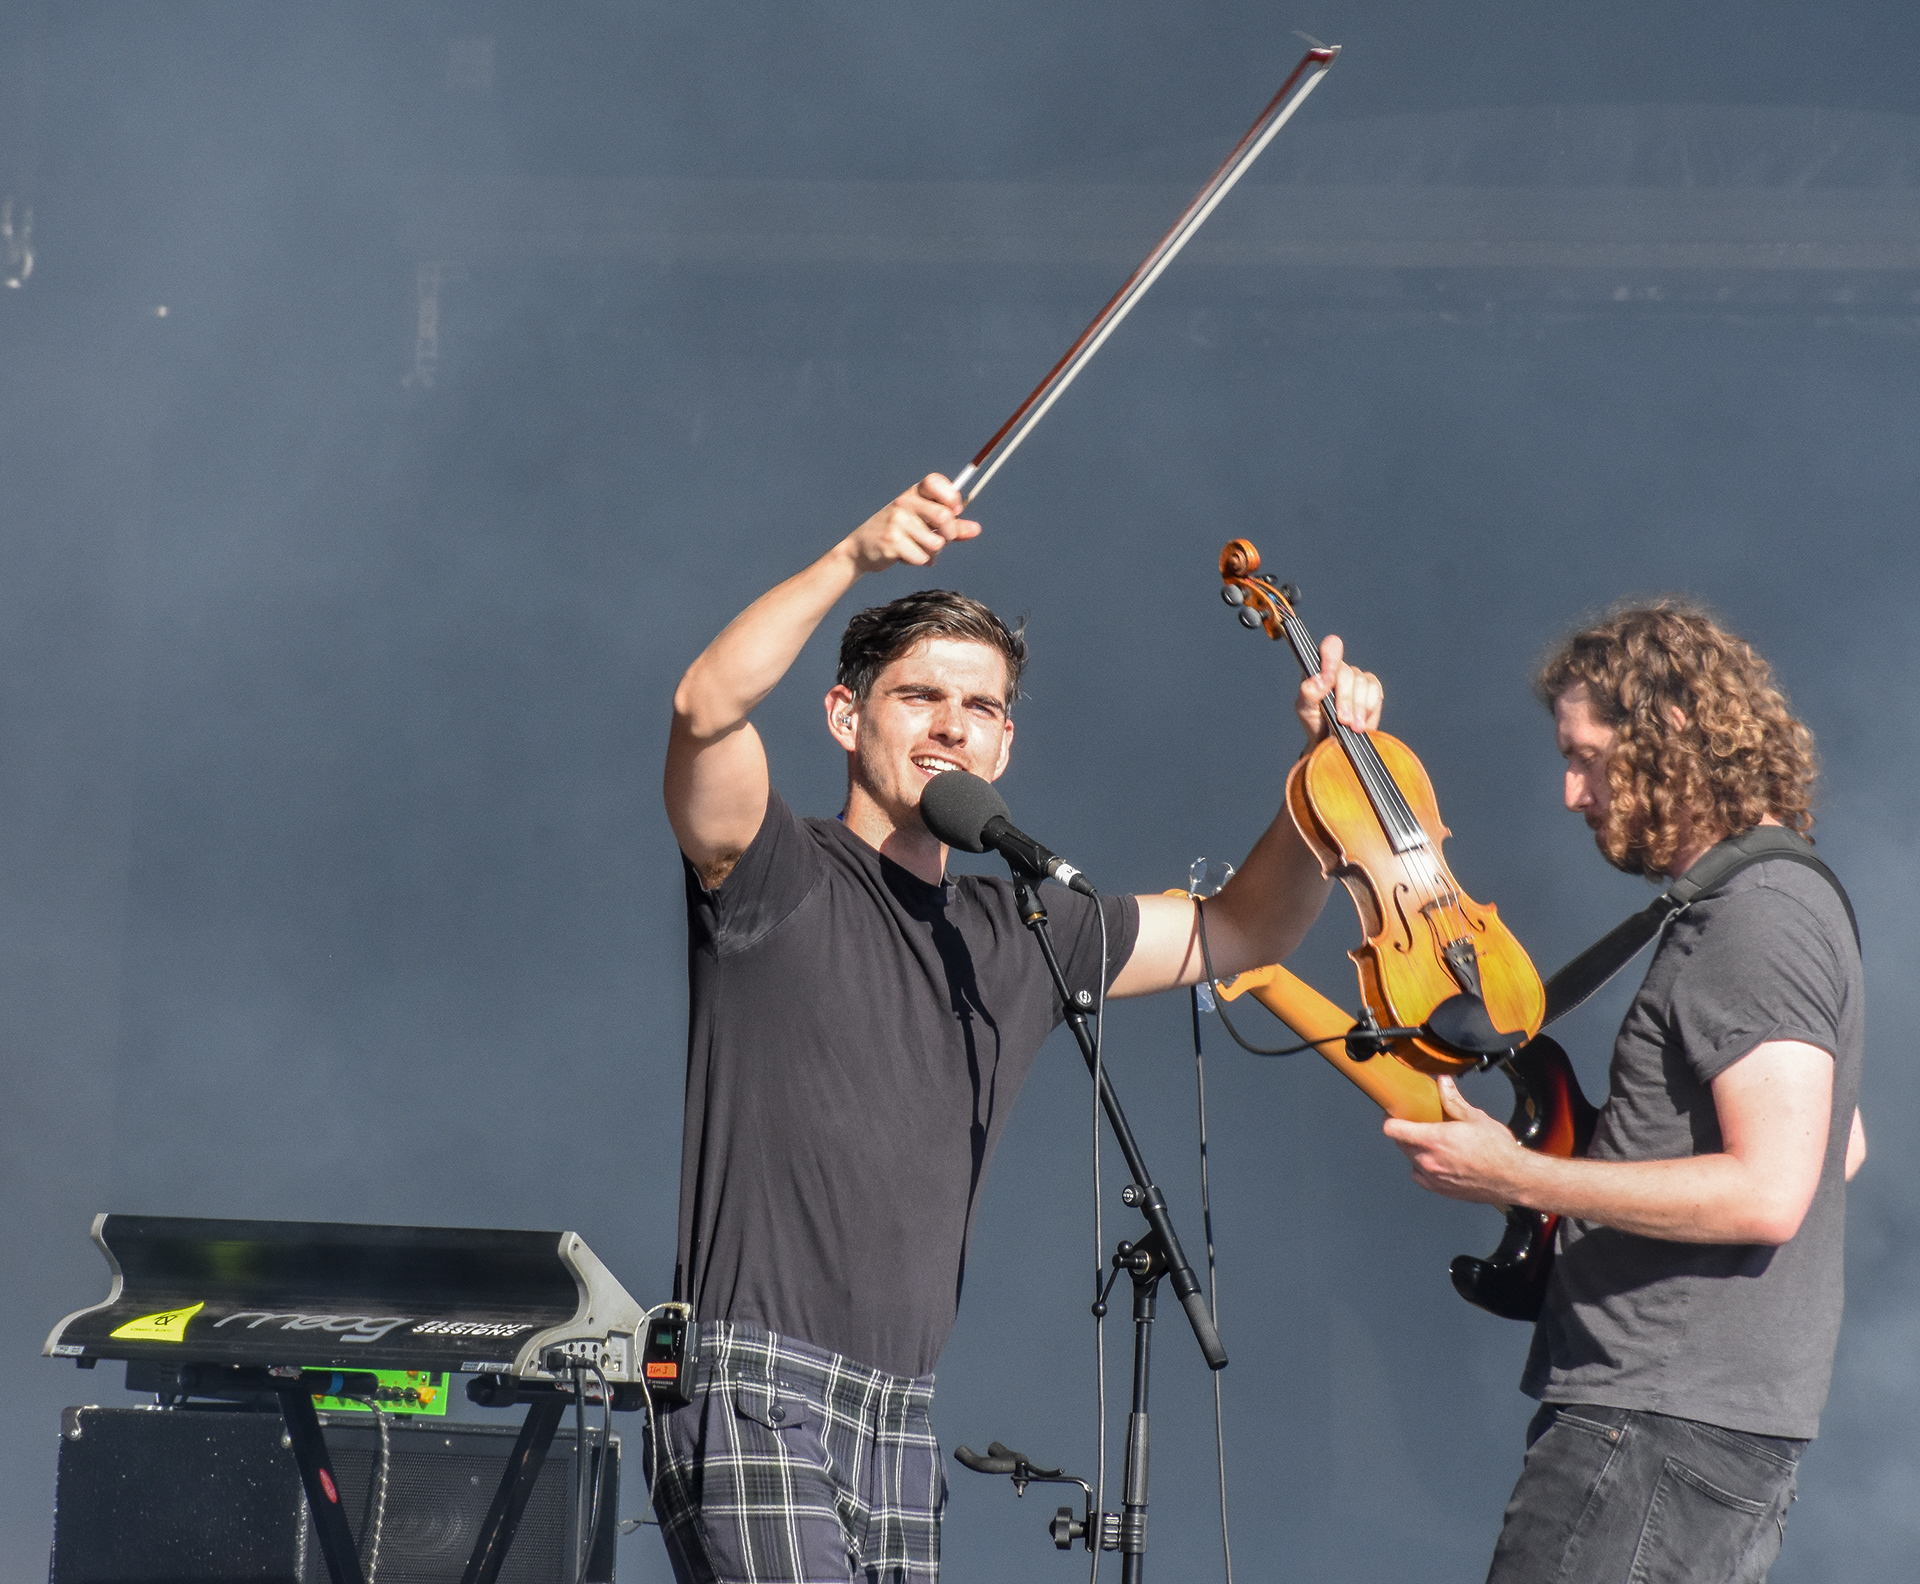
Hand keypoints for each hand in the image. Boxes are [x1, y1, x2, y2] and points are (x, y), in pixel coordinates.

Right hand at [840, 475, 980, 574]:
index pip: (935, 481)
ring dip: (933, 552)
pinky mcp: (891, 542)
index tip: (955, 510)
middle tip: (943, 539)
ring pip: (935, 543)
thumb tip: (976, 529)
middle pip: (943, 517)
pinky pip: (922, 557)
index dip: (951, 495)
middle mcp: (904, 503)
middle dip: (950, 534)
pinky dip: (920, 562)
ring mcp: (896, 522)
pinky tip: (907, 557)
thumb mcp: (924, 525)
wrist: (860, 550)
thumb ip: (951, 527)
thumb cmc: (898, 534)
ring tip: (919, 549)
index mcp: (913, 494)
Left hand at [1295, 633, 1382, 741]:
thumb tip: (1319, 680)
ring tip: (1351, 725)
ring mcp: (1356, 677)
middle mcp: (1338, 669)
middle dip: (1345, 698)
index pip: (1328, 649)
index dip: (1331, 658)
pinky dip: (1368, 707)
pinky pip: (1374, 690)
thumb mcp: (1305, 709)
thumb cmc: (1315, 721)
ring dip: (1357, 707)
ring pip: (1361, 682)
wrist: (1332, 742)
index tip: (1330, 678)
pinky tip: (1360, 720)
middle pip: (1346, 673)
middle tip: (1342, 719)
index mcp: (1320, 668)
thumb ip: (1308, 693)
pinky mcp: (1372, 688)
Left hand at [1381, 1077, 1523, 1205]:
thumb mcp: (1475, 1117)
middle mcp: (1429, 1160)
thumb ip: (1453, 1100)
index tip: (1395, 1114)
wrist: (1514, 1178)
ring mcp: (1433, 1178)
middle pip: (1401, 1144)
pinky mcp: (1441, 1190)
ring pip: (1411, 1160)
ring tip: (1434, 1143)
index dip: (1391, 1119)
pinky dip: (1424, 1168)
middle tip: (1419, 1124)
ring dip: (1416, 1150)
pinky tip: (1438, 1161)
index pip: (1393, 1130)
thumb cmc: (1499, 1151)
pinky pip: (1421, 1177)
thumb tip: (1443, 1083)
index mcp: (1434, 1139)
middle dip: (1407, 1133)